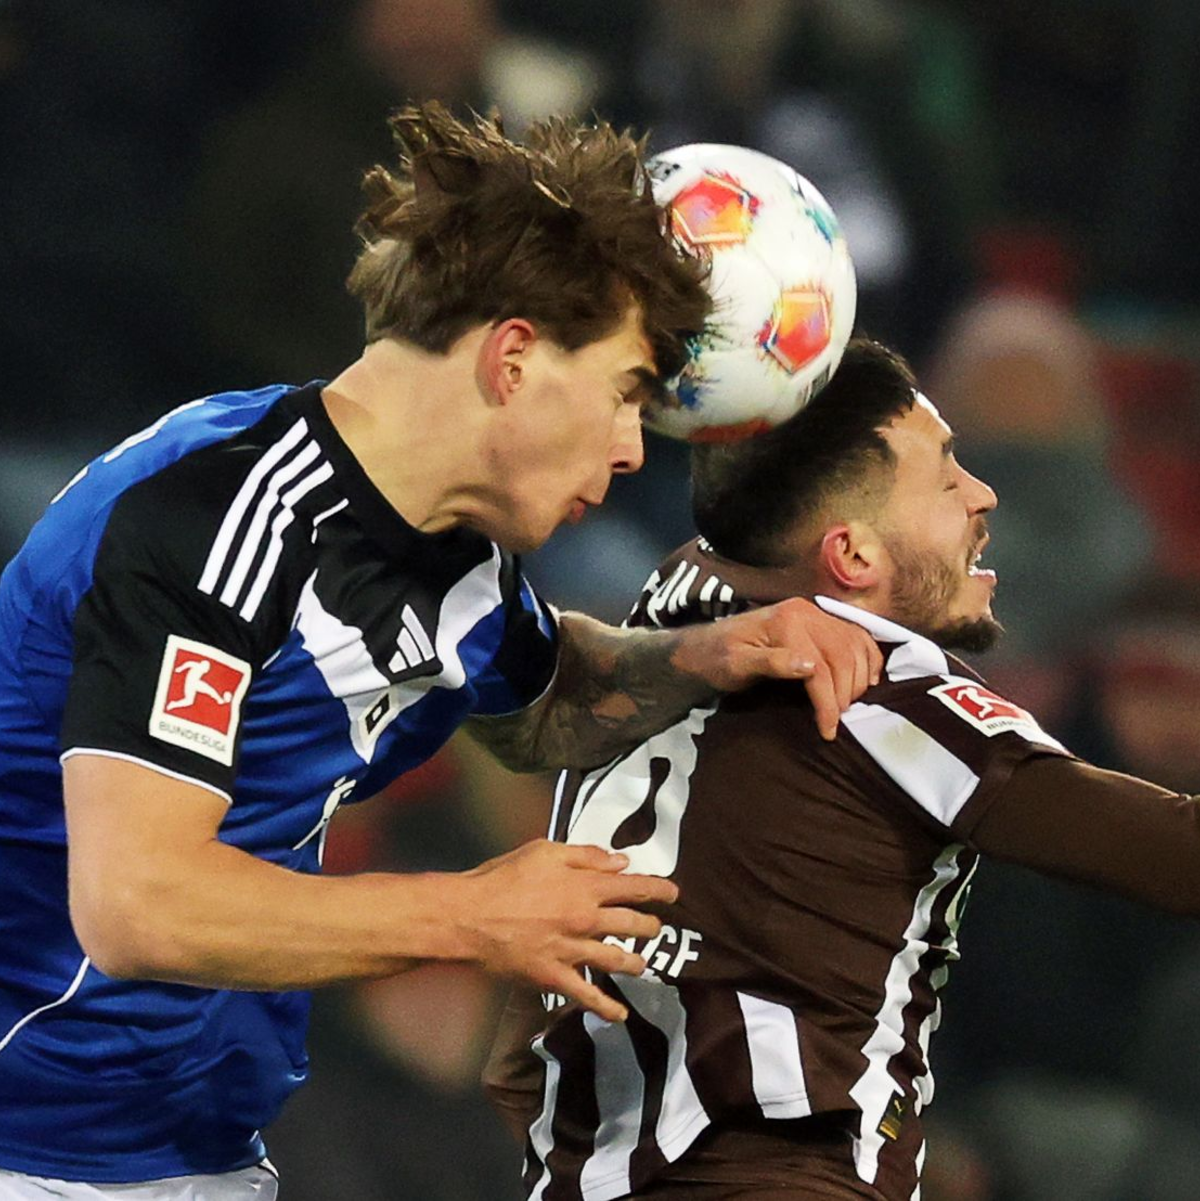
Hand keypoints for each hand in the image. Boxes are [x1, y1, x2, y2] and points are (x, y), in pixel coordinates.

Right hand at [458, 840, 677, 1021]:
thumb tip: (621, 862)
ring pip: (617, 960)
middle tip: (657, 928)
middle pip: (632, 926)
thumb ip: (585, 856)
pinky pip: (587, 996)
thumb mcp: (544, 851)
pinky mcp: (555, 977)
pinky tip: (620, 1015)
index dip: (658, 890)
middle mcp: (585, 919)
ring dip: (636, 963)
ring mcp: (572, 951)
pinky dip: (607, 1008)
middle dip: (650, 927)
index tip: (674, 893)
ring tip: (643, 964)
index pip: (634, 888)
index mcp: (585, 886)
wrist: (470, 916)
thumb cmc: (503, 877)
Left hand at [673, 596, 881, 739]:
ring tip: (846, 706)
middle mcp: (806, 612)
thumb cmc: (718, 659)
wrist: (707, 645)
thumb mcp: (736, 665)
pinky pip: (856, 636)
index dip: (828, 701)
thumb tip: (811, 667)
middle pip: (843, 655)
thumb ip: (772, 663)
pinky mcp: (820, 621)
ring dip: (859, 678)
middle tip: (836, 720)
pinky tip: (867, 680)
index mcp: (786, 621)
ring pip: (855, 645)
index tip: (828, 730)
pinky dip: (868, 657)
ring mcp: (815, 614)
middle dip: (845, 693)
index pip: (820, 666)